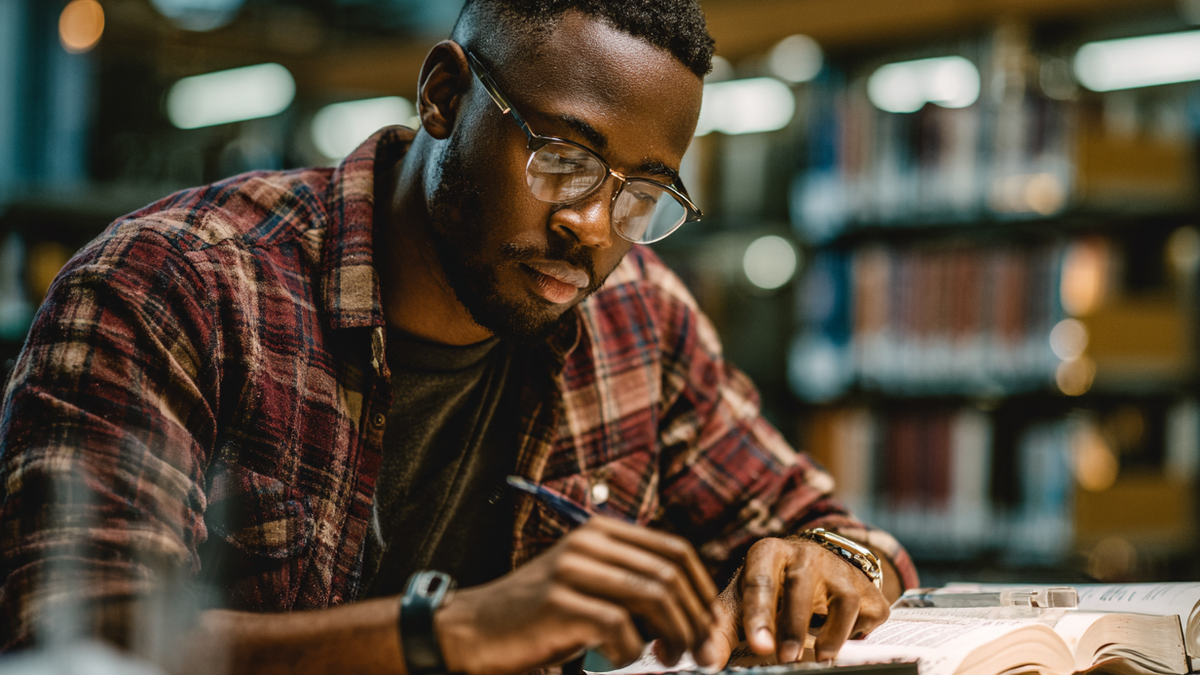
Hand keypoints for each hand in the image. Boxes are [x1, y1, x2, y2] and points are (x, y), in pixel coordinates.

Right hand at [432, 516, 719, 674]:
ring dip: (674, 635)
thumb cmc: (539, 616)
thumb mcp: (588, 585)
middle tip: (701, 653)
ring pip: (654, 596)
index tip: (711, 625)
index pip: (676, 549)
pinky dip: (631, 650)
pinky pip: (620, 626)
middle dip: (696, 618)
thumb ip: (632, 583)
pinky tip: (621, 659)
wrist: (474, 631)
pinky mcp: (560, 603)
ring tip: (669, 658)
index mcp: (601, 532)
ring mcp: (573, 570)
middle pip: (671, 574)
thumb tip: (695, 612)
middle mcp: (588, 542)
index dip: (703, 589)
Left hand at [696, 537, 889, 665]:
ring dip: (832, 635)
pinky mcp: (868, 588)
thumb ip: (722, 629)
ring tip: (820, 656)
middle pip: (801, 587)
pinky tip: (842, 640)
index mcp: (768, 553)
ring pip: (844, 600)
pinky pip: (869, 614)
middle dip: (794, 626)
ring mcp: (841, 569)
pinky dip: (857, 634)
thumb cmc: (772, 587)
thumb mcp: (743, 599)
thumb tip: (704, 661)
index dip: (758, 615)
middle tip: (785, 657)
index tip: (759, 645)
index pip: (760, 582)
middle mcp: (806, 554)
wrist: (816, 565)